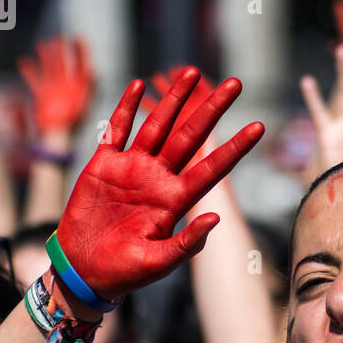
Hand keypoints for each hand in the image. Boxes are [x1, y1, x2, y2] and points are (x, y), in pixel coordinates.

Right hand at [18, 36, 94, 135]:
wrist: (59, 137)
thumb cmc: (75, 123)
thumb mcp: (87, 103)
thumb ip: (92, 87)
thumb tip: (96, 70)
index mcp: (80, 86)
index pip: (83, 63)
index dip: (82, 50)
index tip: (79, 37)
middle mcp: (68, 85)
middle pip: (65, 63)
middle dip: (62, 50)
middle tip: (58, 37)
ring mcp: (55, 90)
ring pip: (50, 68)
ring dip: (46, 57)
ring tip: (42, 44)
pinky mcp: (43, 96)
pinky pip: (36, 80)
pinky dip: (30, 72)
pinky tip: (24, 62)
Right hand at [56, 70, 263, 299]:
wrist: (83, 270)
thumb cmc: (124, 271)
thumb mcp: (159, 263)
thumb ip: (187, 243)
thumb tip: (216, 220)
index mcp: (176, 199)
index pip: (212, 166)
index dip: (236, 147)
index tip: (259, 126)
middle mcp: (158, 177)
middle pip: (191, 135)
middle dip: (212, 109)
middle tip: (236, 83)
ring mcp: (131, 168)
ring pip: (158, 125)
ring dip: (174, 99)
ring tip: (192, 71)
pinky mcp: (103, 165)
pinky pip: (116, 130)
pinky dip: (125, 108)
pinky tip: (137, 84)